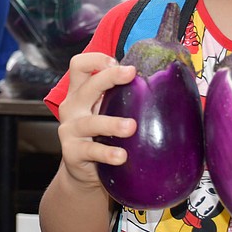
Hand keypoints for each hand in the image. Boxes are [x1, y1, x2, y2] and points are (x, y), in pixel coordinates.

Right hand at [55, 52, 136, 188]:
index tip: (118, 62)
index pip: (79, 65)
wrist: (84, 171)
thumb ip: (121, 97)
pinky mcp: (71, 152)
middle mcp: (72, 108)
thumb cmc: (101, 136)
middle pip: (87, 86)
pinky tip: (122, 156)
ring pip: (90, 122)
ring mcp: (69, 130)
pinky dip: (107, 153)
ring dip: (112, 123)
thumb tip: (161, 82)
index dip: (96, 60)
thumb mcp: (106, 111)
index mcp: (79, 93)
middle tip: (131, 74)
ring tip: (131, 127)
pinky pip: (90, 151)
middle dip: (109, 77)